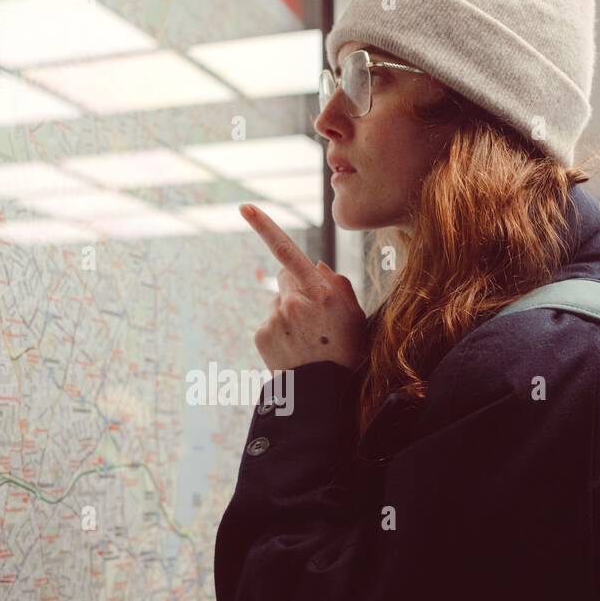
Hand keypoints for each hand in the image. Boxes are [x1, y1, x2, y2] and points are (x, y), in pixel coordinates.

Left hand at [239, 203, 367, 371]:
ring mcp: (276, 318)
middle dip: (295, 289)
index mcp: (320, 291)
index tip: (245, 207)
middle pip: (285, 279)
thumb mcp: (354, 315)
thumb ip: (337, 284)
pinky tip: (293, 349)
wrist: (325, 393)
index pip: (288, 251)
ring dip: (289, 315)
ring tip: (306, 340)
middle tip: (313, 319)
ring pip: (278, 303)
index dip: (265, 227)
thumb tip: (317, 266)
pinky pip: (269, 324)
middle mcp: (294, 301)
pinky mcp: (262, 335)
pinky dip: (278, 333)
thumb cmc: (347, 351)